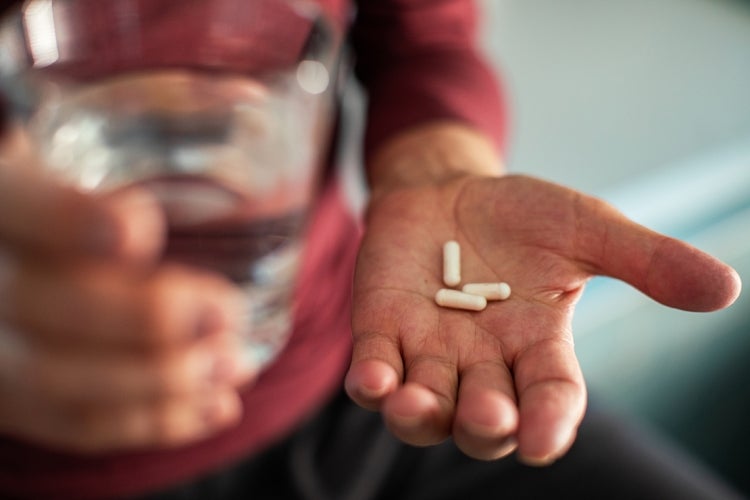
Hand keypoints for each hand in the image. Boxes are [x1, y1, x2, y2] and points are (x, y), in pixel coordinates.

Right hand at [0, 129, 250, 451]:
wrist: (21, 237)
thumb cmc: (71, 172)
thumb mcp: (90, 129)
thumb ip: (157, 111)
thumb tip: (253, 93)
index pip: (13, 208)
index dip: (66, 220)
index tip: (139, 229)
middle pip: (39, 310)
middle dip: (140, 323)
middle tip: (223, 315)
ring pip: (58, 385)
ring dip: (156, 385)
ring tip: (230, 369)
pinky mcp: (17, 391)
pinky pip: (72, 425)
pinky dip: (148, 424)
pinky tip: (211, 409)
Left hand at [345, 125, 740, 464]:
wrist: (452, 190)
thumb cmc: (523, 215)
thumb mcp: (587, 229)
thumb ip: (646, 260)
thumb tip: (726, 289)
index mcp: (537, 347)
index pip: (551, 398)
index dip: (549, 422)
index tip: (543, 442)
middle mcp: (483, 362)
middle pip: (485, 417)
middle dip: (485, 423)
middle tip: (489, 416)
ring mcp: (428, 349)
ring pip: (425, 407)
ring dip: (420, 416)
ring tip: (414, 405)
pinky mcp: (382, 327)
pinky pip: (374, 366)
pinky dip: (372, 380)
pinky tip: (372, 380)